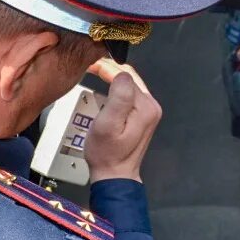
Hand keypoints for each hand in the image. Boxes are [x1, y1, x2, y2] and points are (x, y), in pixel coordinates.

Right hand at [84, 58, 161, 182]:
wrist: (114, 175)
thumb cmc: (106, 152)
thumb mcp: (107, 124)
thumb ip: (118, 97)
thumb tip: (121, 74)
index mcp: (146, 106)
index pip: (125, 76)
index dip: (106, 68)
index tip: (88, 64)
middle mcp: (151, 106)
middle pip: (129, 79)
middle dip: (109, 70)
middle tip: (88, 65)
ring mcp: (148, 112)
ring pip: (128, 85)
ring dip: (111, 78)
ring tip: (93, 72)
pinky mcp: (142, 117)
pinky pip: (128, 95)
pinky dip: (115, 89)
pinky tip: (104, 88)